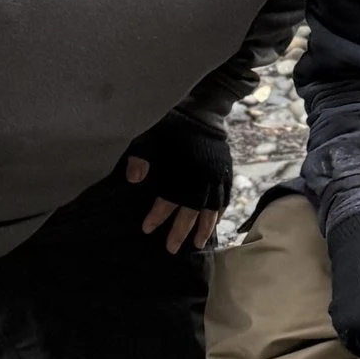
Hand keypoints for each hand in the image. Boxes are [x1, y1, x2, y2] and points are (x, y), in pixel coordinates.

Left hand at [124, 111, 232, 253]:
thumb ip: (140, 157)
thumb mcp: (150, 136)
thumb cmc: (173, 125)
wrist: (203, 110)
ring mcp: (217, 176)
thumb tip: (133, 180)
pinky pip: (225, 198)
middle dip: (181, 231)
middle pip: (192, 211)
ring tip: (198, 244)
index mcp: (183, 171)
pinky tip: (215, 223)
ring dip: (204, 228)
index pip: (169, 200)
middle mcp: (202, 177)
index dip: (158, 216)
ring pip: (212, 209)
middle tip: (171, 248)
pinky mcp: (226, 172)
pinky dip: (220, 212)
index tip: (147, 229)